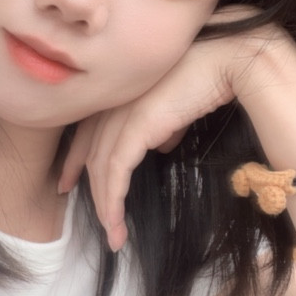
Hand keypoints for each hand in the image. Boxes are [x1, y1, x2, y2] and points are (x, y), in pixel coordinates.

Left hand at [58, 7, 275, 251]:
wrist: (225, 60)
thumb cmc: (206, 78)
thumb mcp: (177, 107)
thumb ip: (163, 125)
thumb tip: (161, 144)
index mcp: (121, 94)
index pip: (87, 130)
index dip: (75, 157)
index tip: (69, 180)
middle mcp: (115, 101)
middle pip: (89, 151)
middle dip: (86, 186)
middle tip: (94, 216)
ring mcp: (123, 111)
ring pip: (100, 166)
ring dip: (104, 204)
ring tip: (114, 235)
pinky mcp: (137, 126)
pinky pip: (116, 170)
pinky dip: (113, 199)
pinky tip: (116, 222)